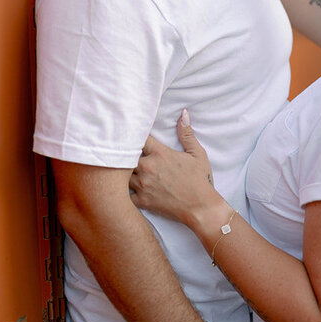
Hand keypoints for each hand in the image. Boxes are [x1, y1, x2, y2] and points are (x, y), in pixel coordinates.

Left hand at [130, 110, 220, 227]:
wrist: (201, 208)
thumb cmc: (200, 180)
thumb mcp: (197, 154)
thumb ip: (187, 133)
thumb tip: (183, 114)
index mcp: (159, 153)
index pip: (139, 137)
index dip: (135, 135)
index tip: (133, 135)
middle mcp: (148, 167)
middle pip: (125, 155)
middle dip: (125, 153)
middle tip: (121, 151)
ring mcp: (143, 185)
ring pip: (120, 174)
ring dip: (121, 171)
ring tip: (119, 169)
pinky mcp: (142, 201)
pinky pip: (124, 194)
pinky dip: (122, 191)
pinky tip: (123, 189)